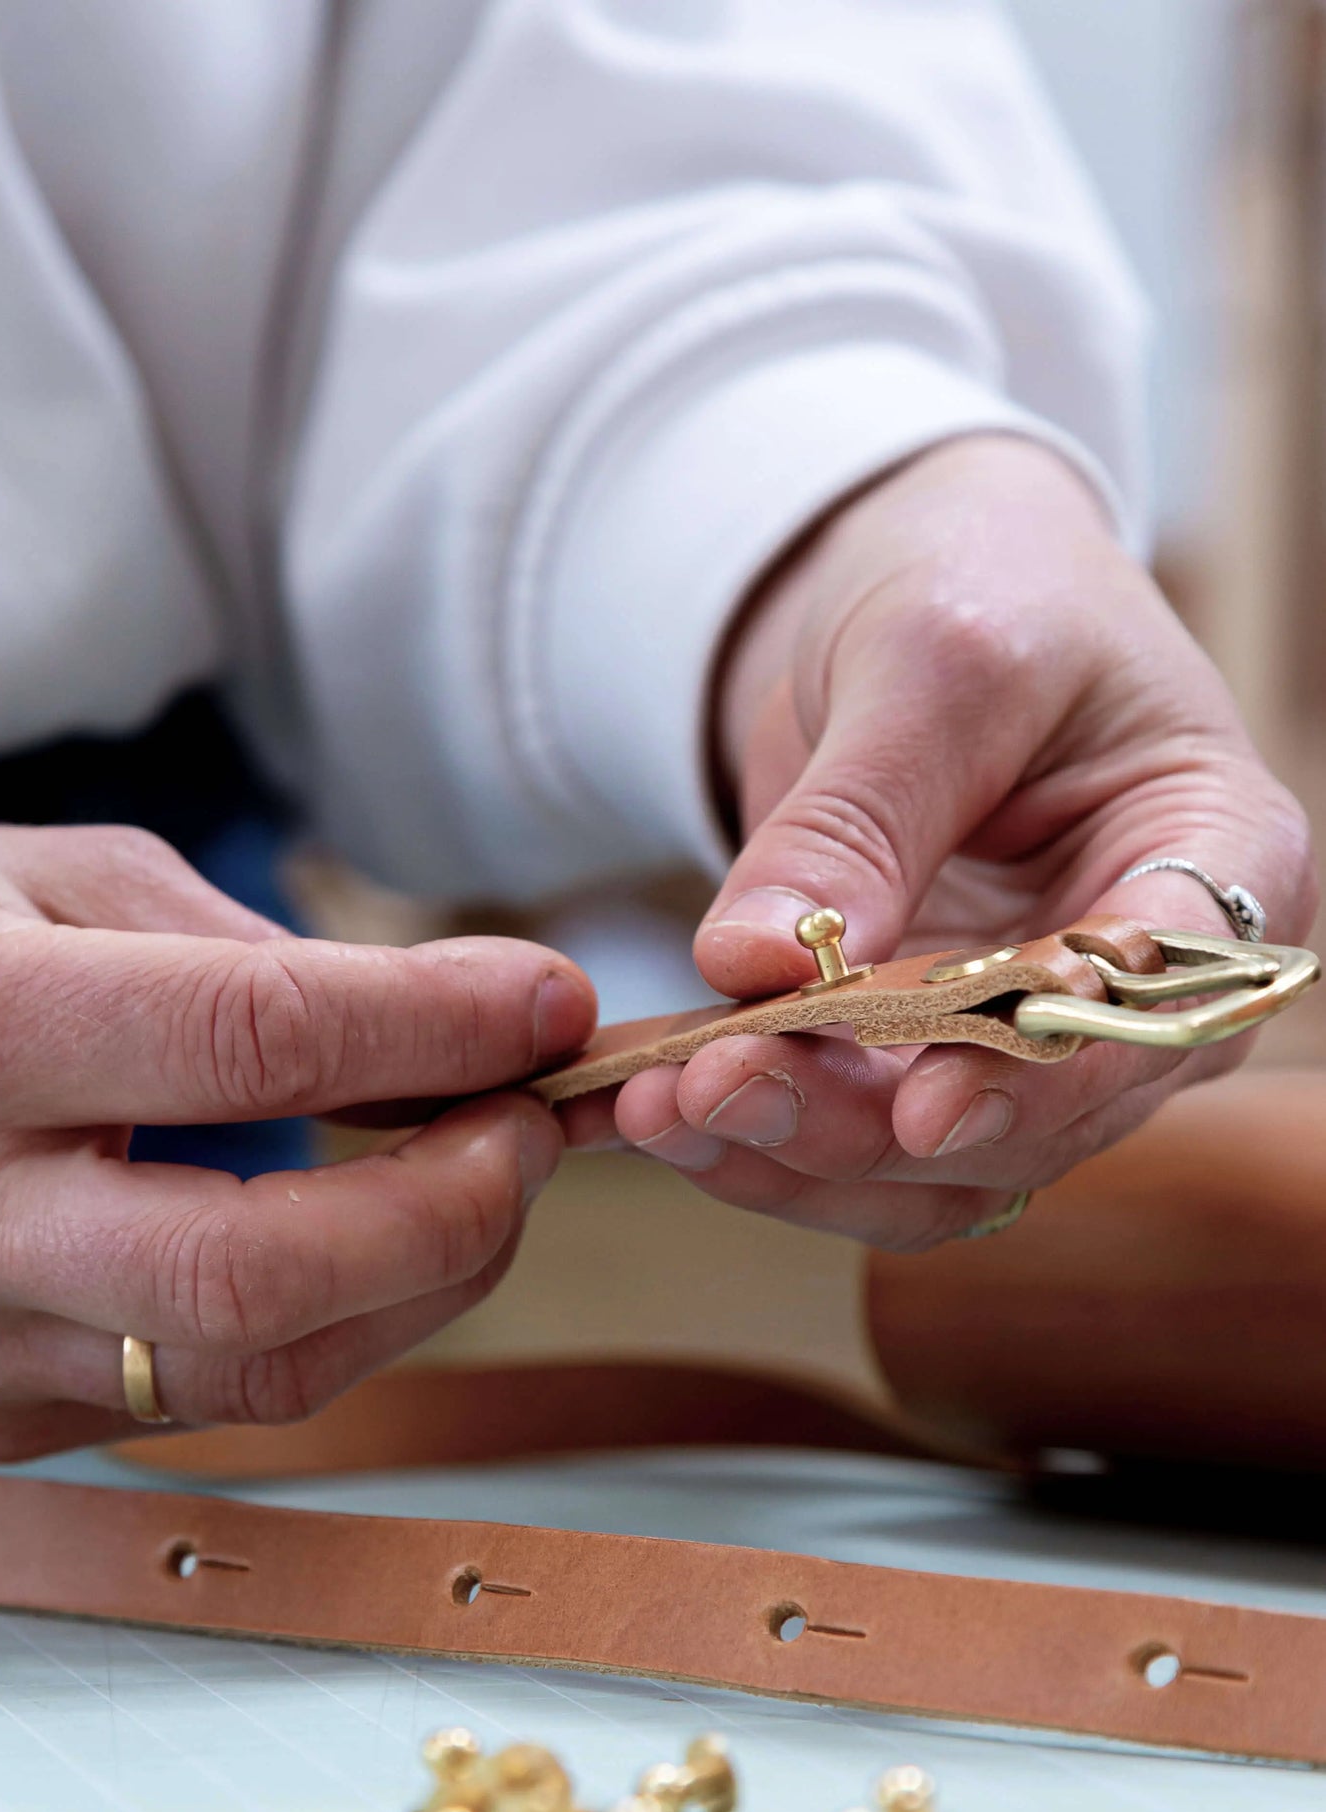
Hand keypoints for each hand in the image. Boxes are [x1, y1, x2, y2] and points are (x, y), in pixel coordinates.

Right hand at [0, 823, 593, 1456]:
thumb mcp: (35, 872)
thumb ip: (246, 951)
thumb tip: (462, 1025)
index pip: (249, 1043)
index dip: (435, 1027)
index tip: (549, 1001)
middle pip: (265, 1276)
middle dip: (454, 1208)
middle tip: (530, 1126)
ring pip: (259, 1372)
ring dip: (419, 1281)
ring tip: (474, 1176)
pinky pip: (210, 1395)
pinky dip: (326, 1320)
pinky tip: (361, 1239)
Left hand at [610, 436, 1315, 1246]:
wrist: (931, 597)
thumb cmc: (985, 586)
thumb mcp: (927, 659)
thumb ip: (857, 817)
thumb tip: (756, 968)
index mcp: (1217, 857)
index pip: (1150, 1005)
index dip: (1041, 1078)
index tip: (919, 1109)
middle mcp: (1147, 990)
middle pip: (1028, 1117)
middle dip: (859, 1125)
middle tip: (711, 1091)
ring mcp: (1043, 1047)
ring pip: (934, 1168)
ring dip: (790, 1157)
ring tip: (652, 1107)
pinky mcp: (937, 1067)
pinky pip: (859, 1150)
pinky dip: (758, 1142)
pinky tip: (651, 1110)